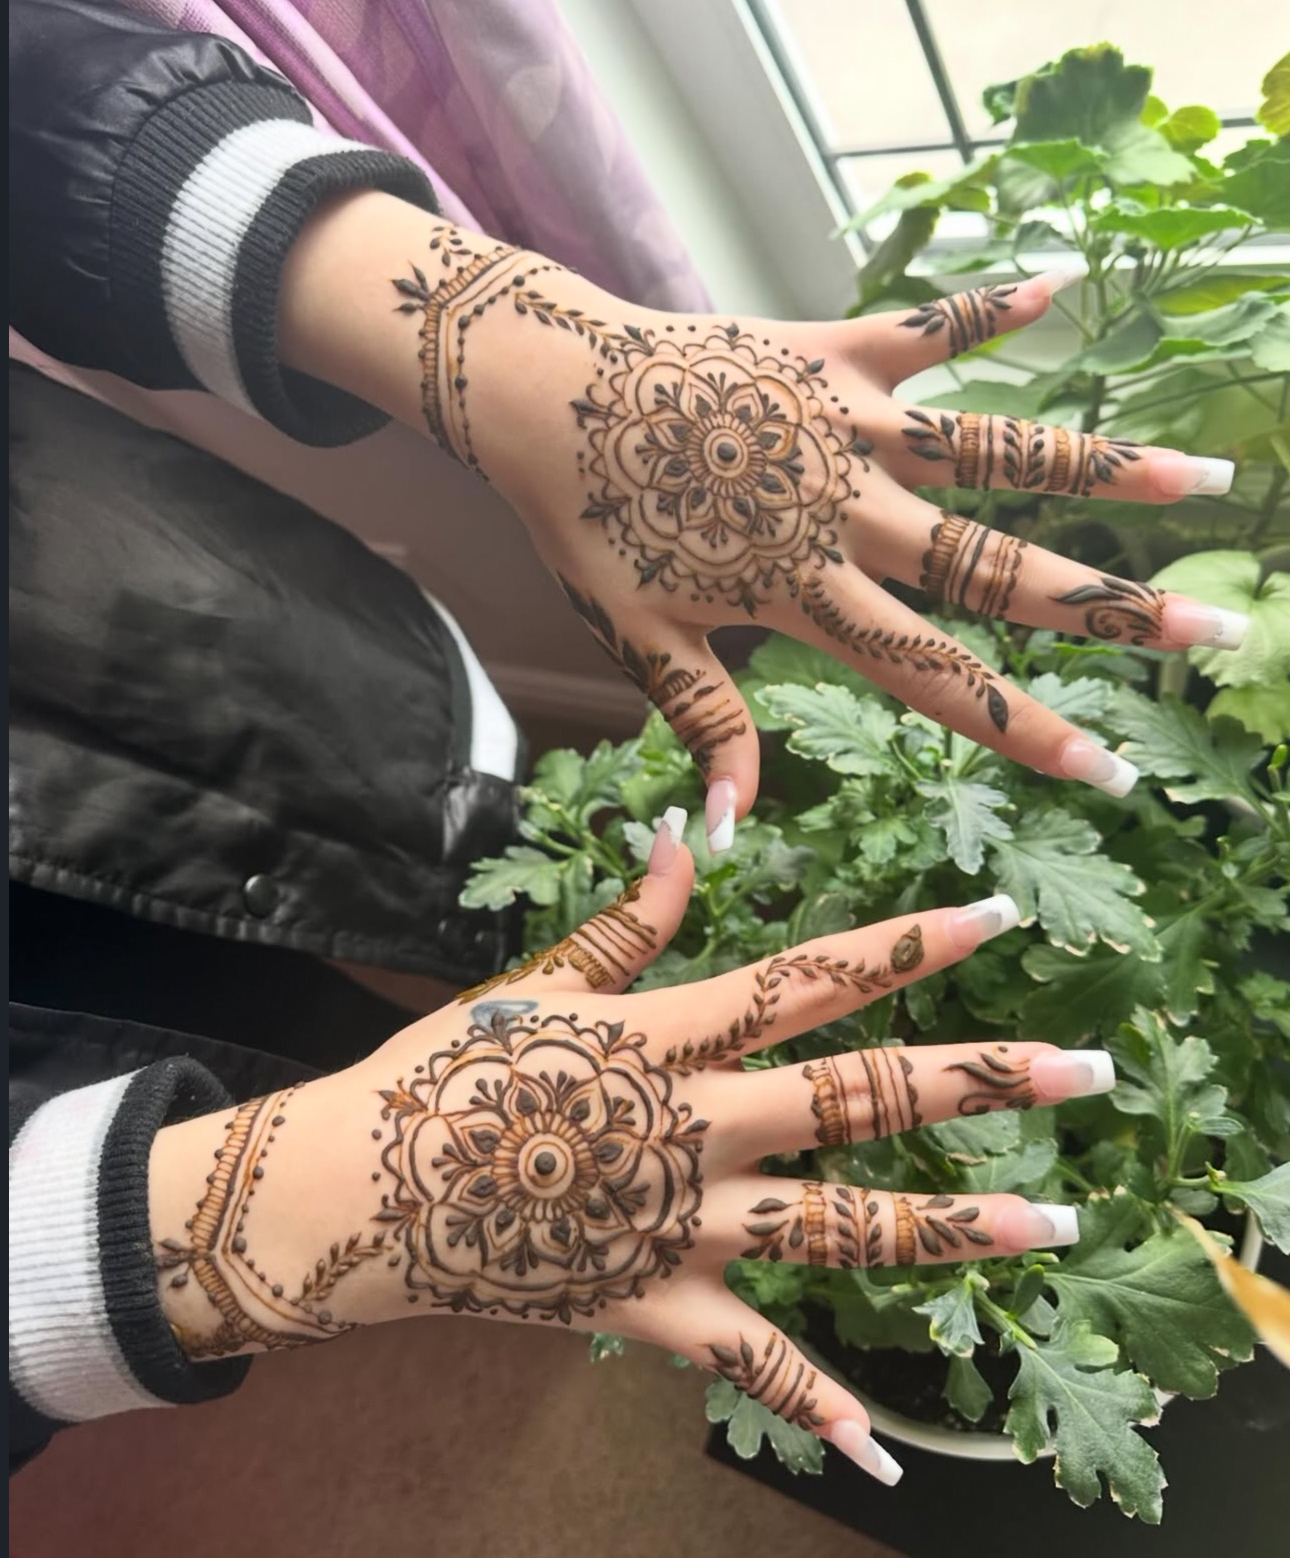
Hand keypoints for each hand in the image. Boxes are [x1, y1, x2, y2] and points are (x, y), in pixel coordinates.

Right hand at [151, 813, 1115, 1484]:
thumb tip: (688, 834)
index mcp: (667, 1036)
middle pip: (857, 1097)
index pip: (809, 979)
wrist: (358, 1190)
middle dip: (978, 1081)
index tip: (993, 916)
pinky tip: (883, 1441)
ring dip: (949, 1228)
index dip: (905, 945)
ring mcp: (680, 1223)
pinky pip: (745, 1358)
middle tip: (1085, 1071)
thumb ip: (630, 920)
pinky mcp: (651, 1303)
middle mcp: (695, 1126)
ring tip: (1050, 1224)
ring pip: (838, 1226)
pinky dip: (809, 1401)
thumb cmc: (442, 1072)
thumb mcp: (537, 981)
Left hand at [281, 194, 1245, 850]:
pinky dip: (985, 306)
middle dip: (1108, 611)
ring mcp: (848, 427)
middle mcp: (849, 511)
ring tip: (1196, 480)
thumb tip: (736, 826)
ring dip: (1097, 469)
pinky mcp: (831, 352)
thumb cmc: (586, 521)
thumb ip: (705, 720)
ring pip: (994, 452)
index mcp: (807, 593)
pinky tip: (1057, 281)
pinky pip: (925, 327)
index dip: (1022, 729)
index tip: (1103, 769)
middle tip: (1209, 629)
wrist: (542, 391)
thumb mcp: (638, 636)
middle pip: (999, 571)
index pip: (935, 678)